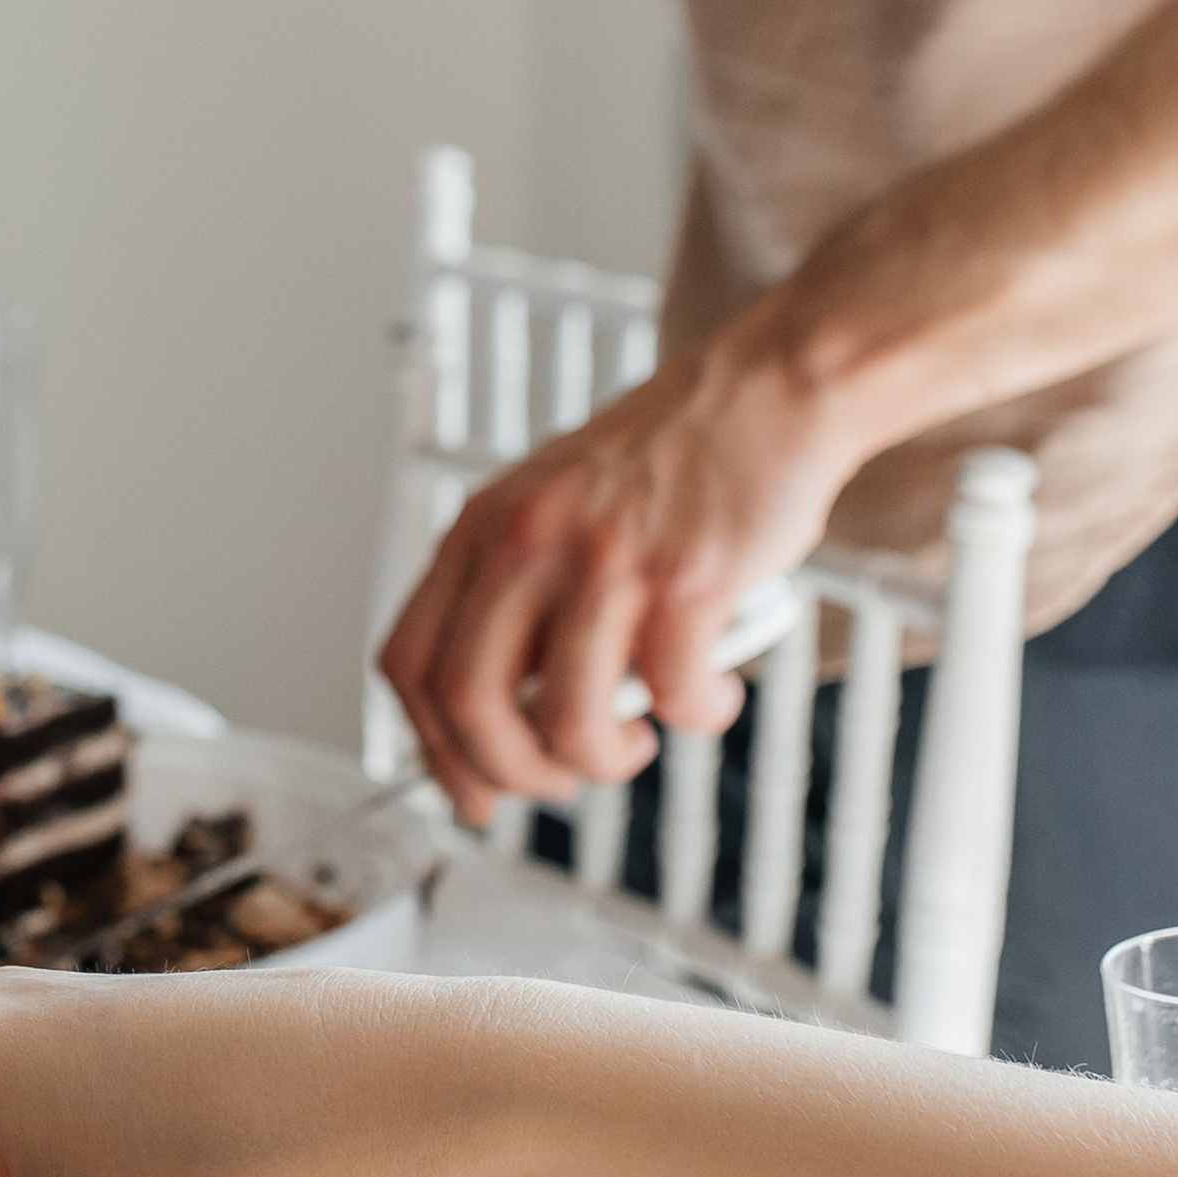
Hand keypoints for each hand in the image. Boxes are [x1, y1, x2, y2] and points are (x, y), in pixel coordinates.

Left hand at [379, 337, 858, 819]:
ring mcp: (605, 558)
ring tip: (634, 744)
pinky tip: (709, 699)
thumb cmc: (671, 460)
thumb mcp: (551, 504)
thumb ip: (516, 592)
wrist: (769, 390)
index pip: (409, 662)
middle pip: (469, 702)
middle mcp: (528, 539)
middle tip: (556, 782)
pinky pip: (672, 693)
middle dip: (509, 773)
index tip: (470, 786)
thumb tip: (494, 712)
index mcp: (483, 527)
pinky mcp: (687, 578)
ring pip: (566, 716)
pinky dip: (694, 719)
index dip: (431, 746)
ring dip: (600, 761)